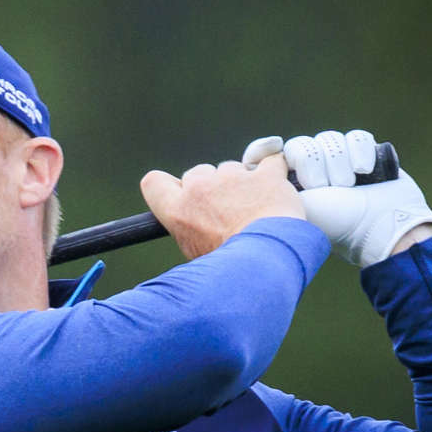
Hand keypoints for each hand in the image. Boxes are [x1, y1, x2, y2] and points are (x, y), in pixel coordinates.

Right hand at [140, 154, 305, 259]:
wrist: (266, 265)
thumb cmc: (231, 270)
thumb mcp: (196, 256)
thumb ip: (191, 230)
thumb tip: (197, 227)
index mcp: (178, 211)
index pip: (154, 182)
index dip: (169, 186)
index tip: (183, 192)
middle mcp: (200, 189)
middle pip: (198, 173)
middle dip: (212, 186)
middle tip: (228, 210)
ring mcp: (233, 179)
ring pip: (232, 168)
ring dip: (242, 182)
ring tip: (256, 210)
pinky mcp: (265, 176)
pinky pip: (270, 161)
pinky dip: (274, 170)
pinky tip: (277, 186)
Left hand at [242, 130, 431, 266]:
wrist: (379, 227)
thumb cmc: (334, 223)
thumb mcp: (293, 207)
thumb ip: (267, 189)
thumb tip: (248, 168)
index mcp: (291, 185)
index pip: (272, 154)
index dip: (271, 150)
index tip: (276, 152)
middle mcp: (314, 172)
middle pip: (302, 145)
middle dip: (314, 166)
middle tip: (325, 187)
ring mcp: (340, 163)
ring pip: (328, 140)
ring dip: (338, 163)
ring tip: (348, 186)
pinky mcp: (365, 155)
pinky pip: (356, 137)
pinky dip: (360, 153)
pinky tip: (364, 172)